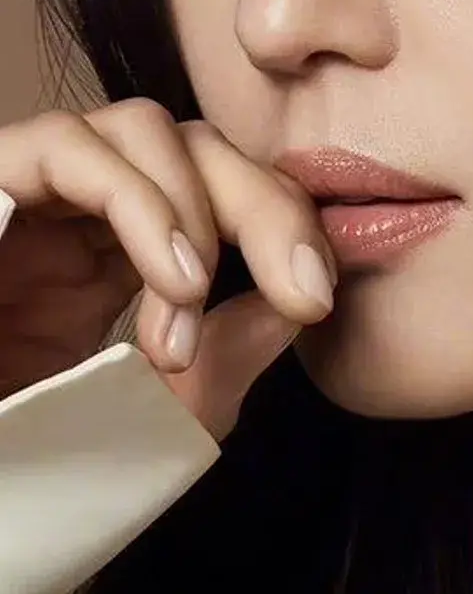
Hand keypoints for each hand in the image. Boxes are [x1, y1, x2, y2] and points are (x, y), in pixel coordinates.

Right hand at [0, 102, 339, 442]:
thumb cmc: (29, 467)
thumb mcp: (143, 421)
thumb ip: (222, 361)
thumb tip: (300, 300)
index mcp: (119, 258)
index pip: (221, 196)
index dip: (284, 226)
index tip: (322, 296)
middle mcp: (75, 214)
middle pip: (193, 144)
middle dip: (263, 202)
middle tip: (306, 285)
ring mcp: (22, 195)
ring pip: (138, 126)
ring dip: (192, 205)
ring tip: (193, 301)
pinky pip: (66, 147)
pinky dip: (138, 202)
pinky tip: (172, 280)